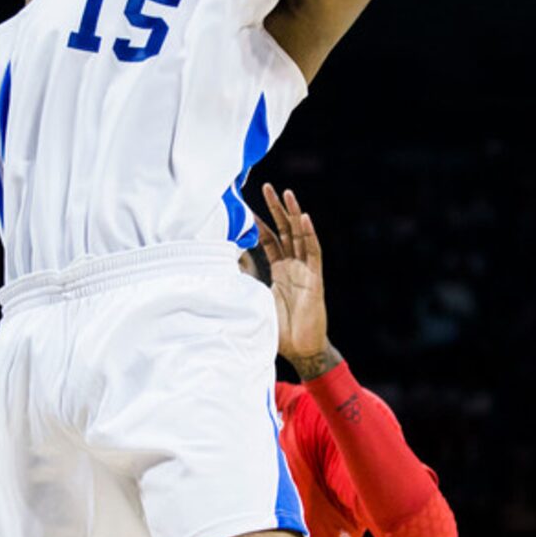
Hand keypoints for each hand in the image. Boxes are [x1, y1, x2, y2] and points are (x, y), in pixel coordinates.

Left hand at [255, 184, 337, 375]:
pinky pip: (313, 253)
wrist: (299, 349)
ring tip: (286, 193)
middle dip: (276, 209)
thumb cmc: (278, 330)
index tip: (249, 206)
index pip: (270, 241)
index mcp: (280, 271)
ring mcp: (306, 271)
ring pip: (299, 236)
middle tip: (266, 186)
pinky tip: (304, 218)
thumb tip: (220, 268)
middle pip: (285, 231)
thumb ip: (243, 283)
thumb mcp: (254, 301)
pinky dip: (308, 235)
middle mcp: (294, 267)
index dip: (261, 223)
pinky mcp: (315, 280)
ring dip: (293, 214)